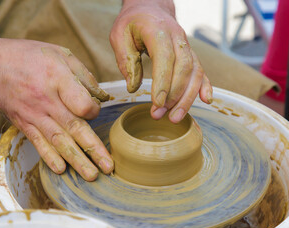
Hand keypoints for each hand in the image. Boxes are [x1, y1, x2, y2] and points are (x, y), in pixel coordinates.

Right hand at [0, 38, 112, 180]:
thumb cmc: (28, 56)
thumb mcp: (60, 54)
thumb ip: (83, 75)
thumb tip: (101, 97)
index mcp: (58, 79)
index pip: (82, 105)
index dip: (93, 111)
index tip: (94, 110)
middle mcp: (46, 100)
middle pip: (74, 128)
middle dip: (93, 150)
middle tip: (108, 168)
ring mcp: (34, 115)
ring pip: (59, 141)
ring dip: (76, 160)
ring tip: (91, 176)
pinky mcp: (24, 124)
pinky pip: (38, 143)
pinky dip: (50, 158)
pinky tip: (61, 170)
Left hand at [110, 0, 212, 122]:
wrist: (150, 7)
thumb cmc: (132, 22)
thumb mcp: (119, 36)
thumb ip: (125, 61)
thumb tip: (133, 88)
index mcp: (158, 31)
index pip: (165, 58)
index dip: (163, 82)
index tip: (157, 103)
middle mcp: (177, 38)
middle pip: (184, 68)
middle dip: (174, 95)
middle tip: (160, 115)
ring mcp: (186, 46)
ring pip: (195, 72)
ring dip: (187, 98)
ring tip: (175, 118)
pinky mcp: (189, 53)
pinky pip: (201, 70)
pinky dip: (205, 86)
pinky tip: (206, 100)